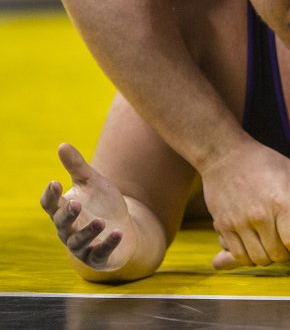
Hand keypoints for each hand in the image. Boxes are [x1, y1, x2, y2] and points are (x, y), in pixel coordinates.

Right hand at [40, 144, 132, 271]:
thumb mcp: (93, 183)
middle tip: (74, 203)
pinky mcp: (99, 258)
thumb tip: (62, 145)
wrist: (125, 228)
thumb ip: (77, 167)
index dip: (51, 196)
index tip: (55, 182)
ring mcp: (82, 246)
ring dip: (88, 232)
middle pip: (62, 224)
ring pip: (79, 242)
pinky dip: (108, 244)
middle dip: (67, 215)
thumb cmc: (103, 204)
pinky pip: (100, 254)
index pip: (50, 205)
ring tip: (101, 221)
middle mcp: (68, 230)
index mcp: (63, 211)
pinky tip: (118, 233)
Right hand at [201, 140, 289, 267]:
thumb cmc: (262, 161)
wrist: (224, 155)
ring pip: (256, 257)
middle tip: (285, 248)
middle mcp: (259, 215)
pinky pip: (237, 254)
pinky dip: (247, 256)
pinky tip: (253, 247)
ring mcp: (239, 222)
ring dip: (266, 257)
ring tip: (269, 248)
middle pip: (276, 254)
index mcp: (280, 202)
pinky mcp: (223, 225)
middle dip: (284, 254)